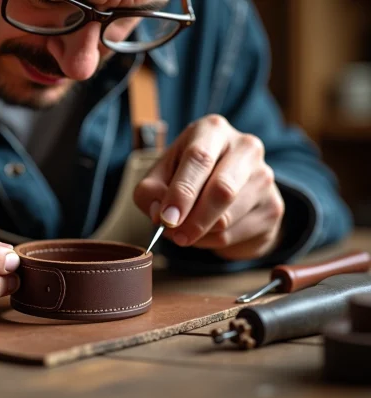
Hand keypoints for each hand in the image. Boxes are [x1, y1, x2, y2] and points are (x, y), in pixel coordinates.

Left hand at [134, 114, 284, 260]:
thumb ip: (150, 192)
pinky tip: (206, 232)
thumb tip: (160, 214)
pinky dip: (212, 242)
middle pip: (222, 189)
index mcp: (212, 130)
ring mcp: (264, 176)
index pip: (199, 159)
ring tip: (185, 230)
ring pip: (227, 218)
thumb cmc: (185, 176)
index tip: (167, 219)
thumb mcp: (159, 177)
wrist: (225, 189)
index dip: (182, 192)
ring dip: (198, 233)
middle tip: (174, 235)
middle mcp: (245, 147)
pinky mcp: (273, 206)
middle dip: (193, 219)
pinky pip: (235, 234)